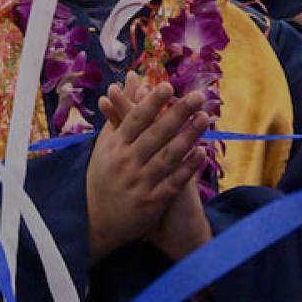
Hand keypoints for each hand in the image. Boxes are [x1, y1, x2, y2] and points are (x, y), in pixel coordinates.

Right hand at [86, 77, 207, 263]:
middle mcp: (126, 163)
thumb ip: (121, 111)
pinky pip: (173, 182)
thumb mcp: (106, 144)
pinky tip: (203, 152)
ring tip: (206, 118)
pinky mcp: (151, 203)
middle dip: (178, 113)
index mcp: (114, 147)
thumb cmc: (103, 176)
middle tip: (198, 96)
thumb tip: (132, 78)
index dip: (151, 103)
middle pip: (155, 134)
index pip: (134, 120)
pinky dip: (188, 167)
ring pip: (168, 156)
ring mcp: (139, 183)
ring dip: (189, 136)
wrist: (95, 223)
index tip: (169, 86)